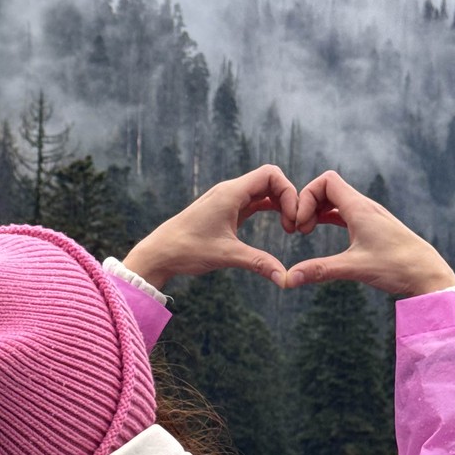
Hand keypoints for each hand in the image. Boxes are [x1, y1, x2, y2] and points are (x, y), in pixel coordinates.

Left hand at [123, 164, 298, 288]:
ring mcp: (228, 200)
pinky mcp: (226, 211)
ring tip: (289, 228)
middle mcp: (230, 191)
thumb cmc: (187, 249)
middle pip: (270, 180)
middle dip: (288, 199)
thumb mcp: (227, 256)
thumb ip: (259, 263)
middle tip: (294, 227)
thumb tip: (285, 279)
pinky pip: (254, 202)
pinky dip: (269, 209)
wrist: (160, 253)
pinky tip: (279, 225)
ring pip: (263, 191)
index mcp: (230, 193)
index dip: (289, 192)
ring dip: (280, 205)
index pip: (271, 174)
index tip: (292, 220)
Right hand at [286, 170, 454, 295]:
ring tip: (306, 231)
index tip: (302, 224)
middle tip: (300, 230)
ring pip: (336, 199)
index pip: (326, 181)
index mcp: (360, 208)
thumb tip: (289, 280)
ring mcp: (370, 215)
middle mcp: (365, 206)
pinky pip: (345, 211)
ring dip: (318, 210)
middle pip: (328, 187)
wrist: (429, 274)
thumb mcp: (354, 268)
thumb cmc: (397, 267)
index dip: (307, 197)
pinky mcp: (373, 226)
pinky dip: (329, 217)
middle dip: (308, 203)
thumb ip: (320, 270)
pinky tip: (321, 230)